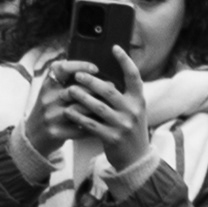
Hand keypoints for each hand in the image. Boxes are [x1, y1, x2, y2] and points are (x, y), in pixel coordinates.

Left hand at [59, 56, 153, 172]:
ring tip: (69, 91)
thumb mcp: (133, 111)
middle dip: (91, 81)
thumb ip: (123, 97)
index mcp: (139, 100)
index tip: (114, 47)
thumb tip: (105, 78)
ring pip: (97, 107)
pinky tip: (68, 112)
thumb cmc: (130, 130)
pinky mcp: (112, 137)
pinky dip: (79, 117)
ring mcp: (123, 125)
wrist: (136, 159)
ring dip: (81, 97)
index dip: (125, 60)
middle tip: (77, 74)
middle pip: (109, 90)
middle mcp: (133, 110)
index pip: (134, 76)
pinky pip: (91, 124)